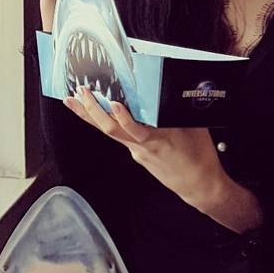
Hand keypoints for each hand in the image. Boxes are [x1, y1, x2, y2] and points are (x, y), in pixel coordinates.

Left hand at [64, 87, 260, 232]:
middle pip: (111, 129)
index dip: (123, 118)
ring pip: (110, 132)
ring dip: (90, 115)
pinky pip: (119, 136)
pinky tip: (97, 113)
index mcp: (159, 139)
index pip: (136, 129)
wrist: (199, 186)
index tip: (113, 103)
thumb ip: (178, 108)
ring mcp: (137, 152)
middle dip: (92, 110)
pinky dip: (106, 122)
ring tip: (73, 101)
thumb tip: (170, 86)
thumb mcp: (195, 127)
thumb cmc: (200, 156)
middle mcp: (142, 146)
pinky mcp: (138, 154)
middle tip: (80, 92)